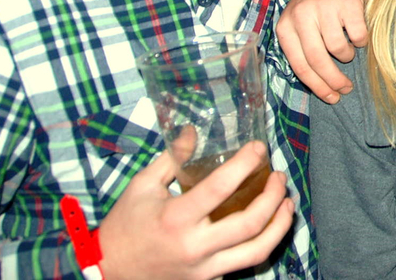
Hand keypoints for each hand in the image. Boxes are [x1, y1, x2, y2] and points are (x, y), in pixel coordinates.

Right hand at [98, 141, 292, 279]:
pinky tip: (269, 228)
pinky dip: (262, 245)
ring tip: (288, 205)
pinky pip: (243, 265)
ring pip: (257, 251)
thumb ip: (171, 158)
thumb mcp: (142, 186)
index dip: (245, 163)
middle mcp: (194, 246)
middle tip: (279, 177)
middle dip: (274, 197)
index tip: (259, 148)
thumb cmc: (125, 225)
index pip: (221, 187)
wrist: (107, 272)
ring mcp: (203, 269)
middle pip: (250, 223)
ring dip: (280, 226)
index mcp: (176, 218)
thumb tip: (191, 130)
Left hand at [276, 0, 367, 102]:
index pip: (300, 65)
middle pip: (318, 60)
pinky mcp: (346, 1)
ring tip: (348, 51)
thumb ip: (302, 51)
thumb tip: (319, 86)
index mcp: (286, 27)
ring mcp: (324, 7)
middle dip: (334, 80)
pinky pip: (357, 34)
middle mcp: (301, 16)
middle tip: (345, 88)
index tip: (332, 97)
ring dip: (346, 56)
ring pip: (338, 48)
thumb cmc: (313, 8)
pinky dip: (360, 41)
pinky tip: (357, 36)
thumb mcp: (298, 27)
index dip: (317, 86)